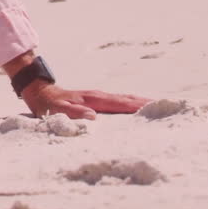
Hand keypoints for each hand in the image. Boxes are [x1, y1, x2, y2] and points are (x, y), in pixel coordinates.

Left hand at [22, 81, 151, 119]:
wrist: (39, 92)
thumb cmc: (48, 104)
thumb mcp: (57, 110)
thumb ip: (73, 113)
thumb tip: (93, 116)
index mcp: (94, 99)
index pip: (121, 103)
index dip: (139, 106)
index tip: (157, 108)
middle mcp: (99, 96)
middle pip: (128, 99)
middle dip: (147, 103)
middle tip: (168, 107)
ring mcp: (99, 97)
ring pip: (125, 99)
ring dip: (141, 103)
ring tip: (159, 108)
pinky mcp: (97, 100)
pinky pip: (119, 102)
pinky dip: (131, 104)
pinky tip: (137, 108)